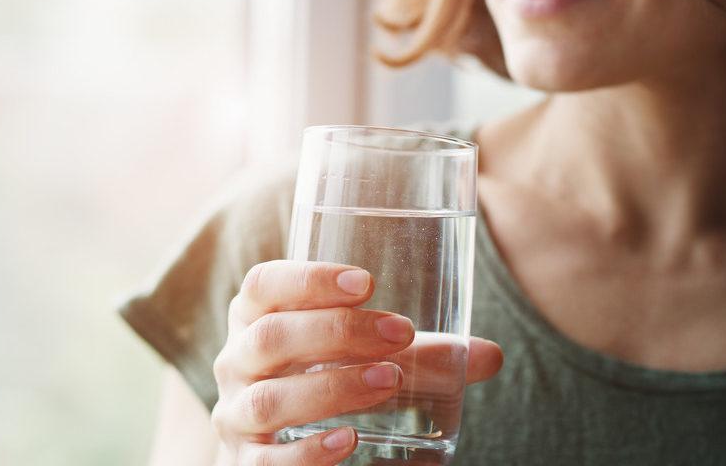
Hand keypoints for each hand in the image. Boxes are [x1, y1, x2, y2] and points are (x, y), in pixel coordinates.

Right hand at [210, 260, 503, 464]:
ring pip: (269, 399)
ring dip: (331, 388)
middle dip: (336, 332)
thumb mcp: (367, 357)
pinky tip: (348, 442)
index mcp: (258, 318)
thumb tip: (490, 356)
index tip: (367, 282)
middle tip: (399, 332)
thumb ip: (423, 354)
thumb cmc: (326, 379)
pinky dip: (307, 452)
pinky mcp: (245, 463)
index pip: (264, 285)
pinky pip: (266, 461)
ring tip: (388, 381)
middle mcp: (237, 362)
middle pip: (270, 337)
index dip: (308, 279)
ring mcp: (236, 415)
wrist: (277, 444)